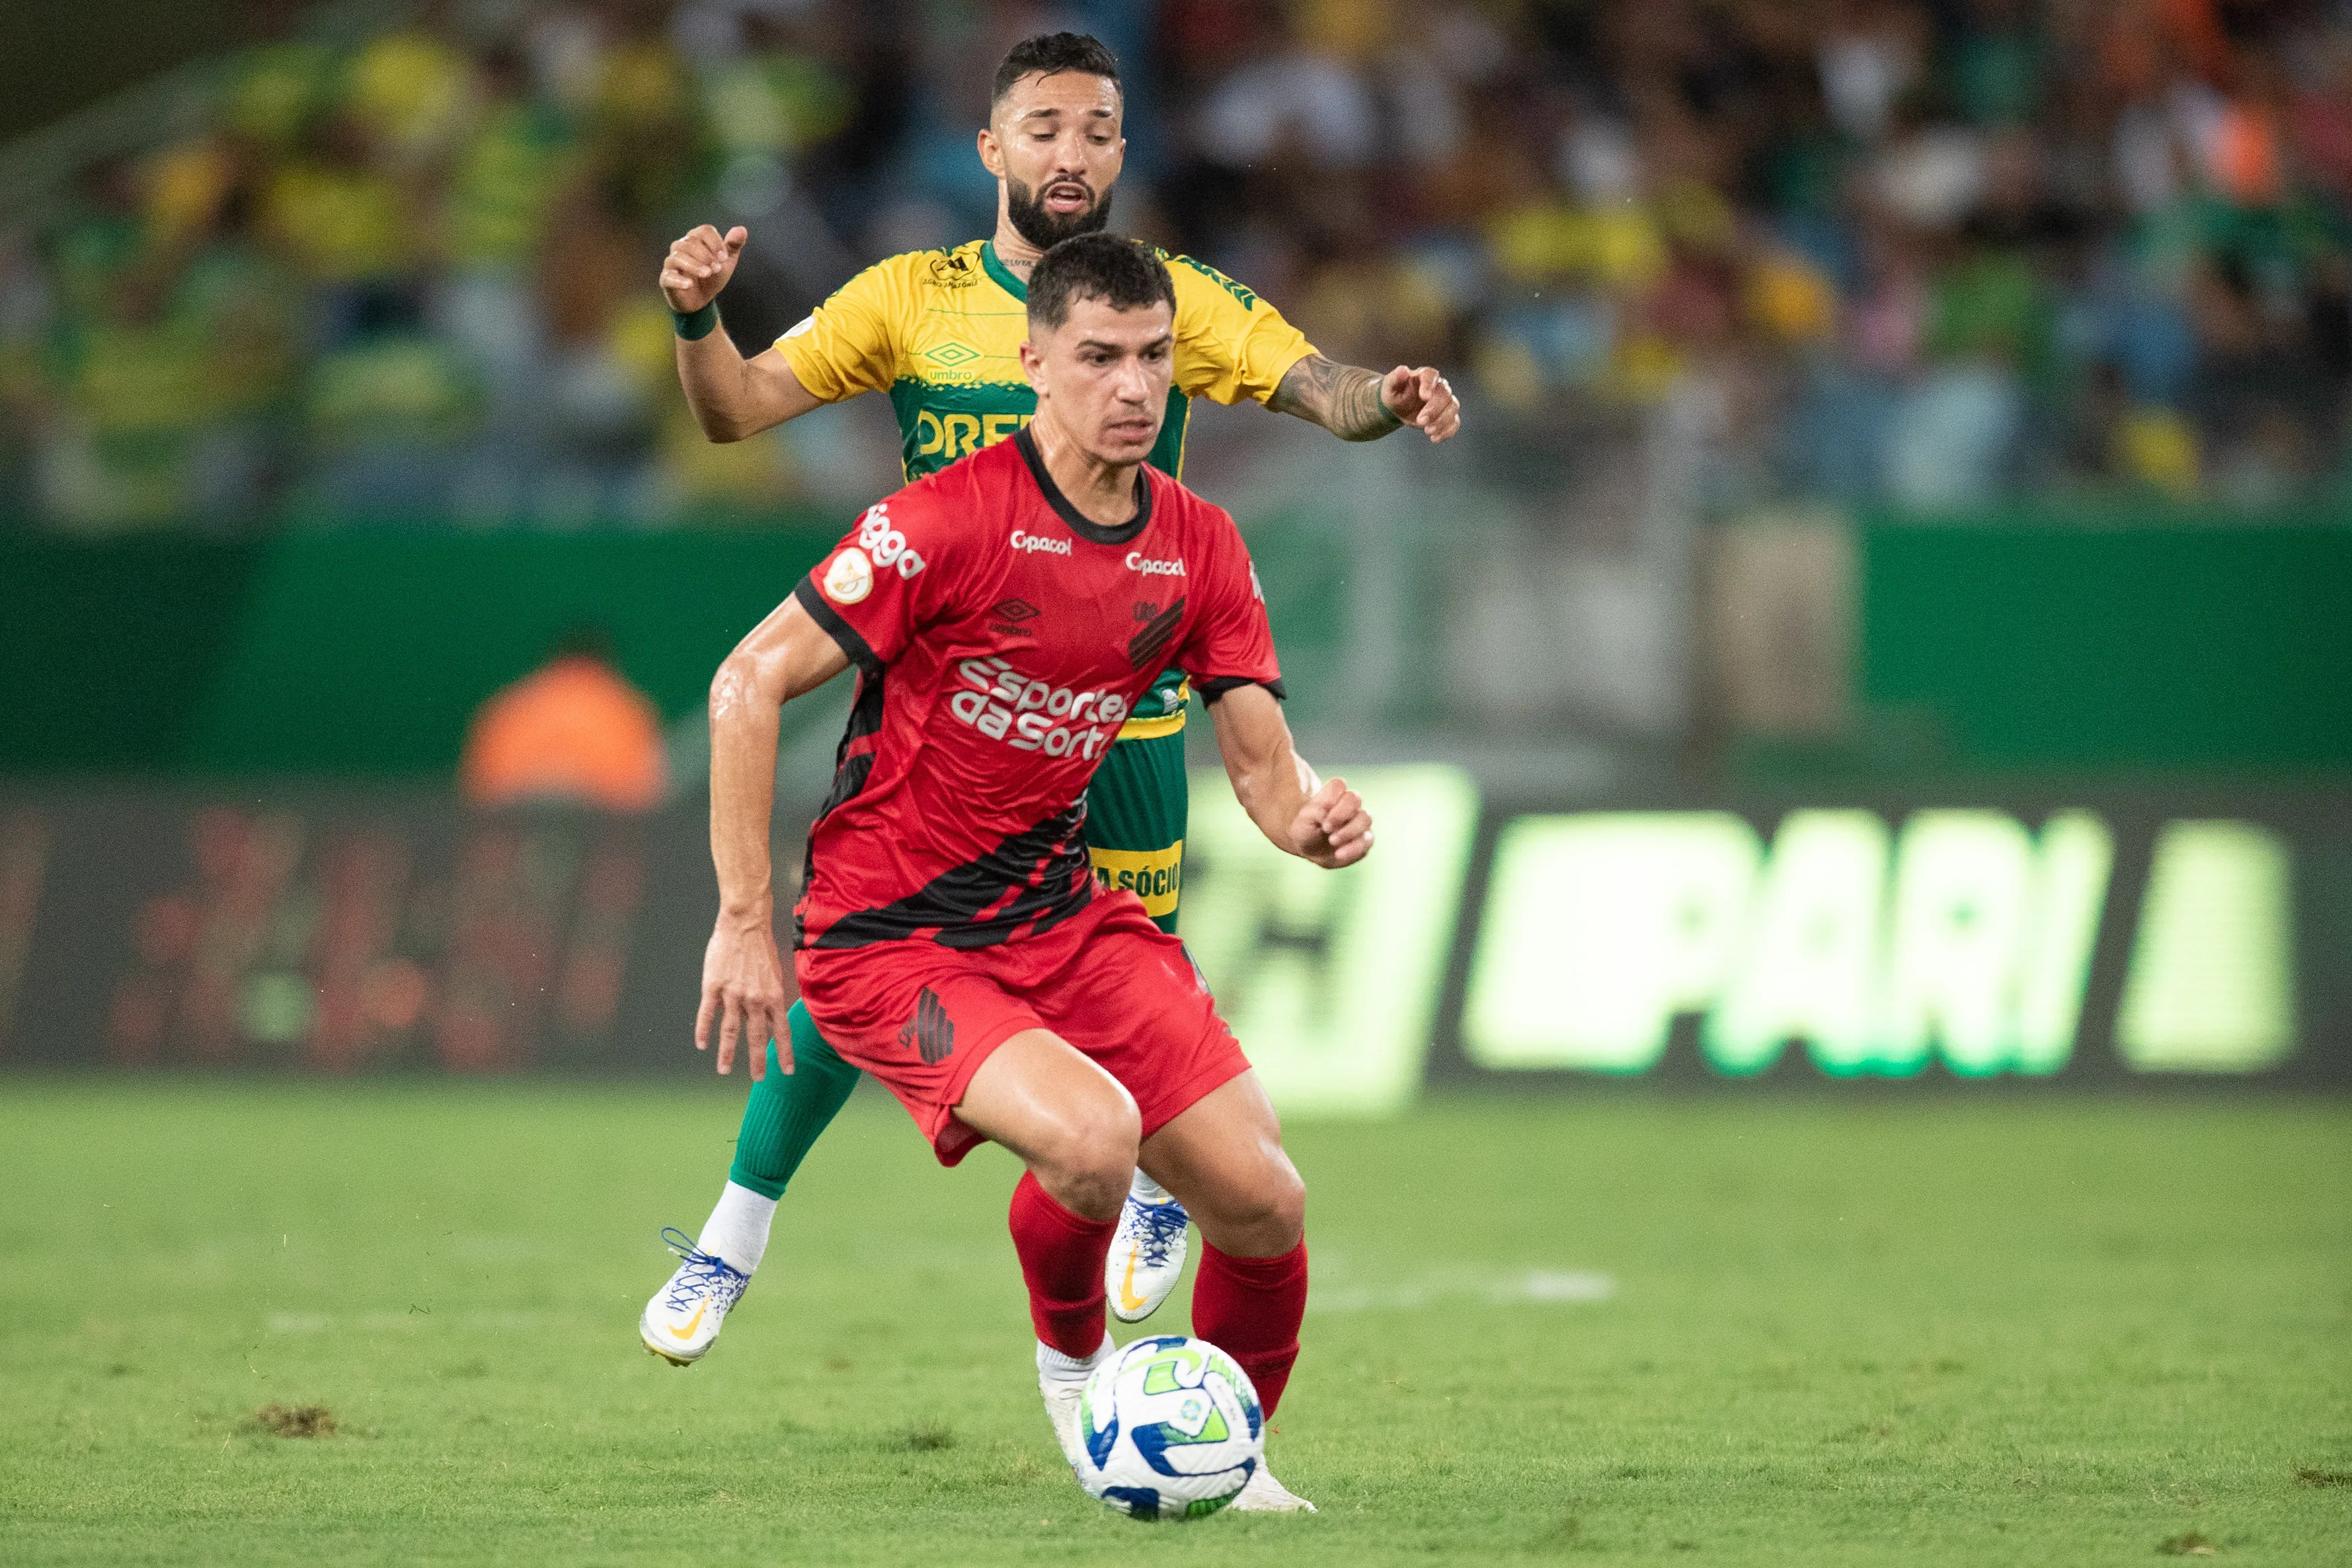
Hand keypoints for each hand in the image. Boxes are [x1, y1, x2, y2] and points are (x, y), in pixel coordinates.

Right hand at [661, 224, 746, 312]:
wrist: (702, 299)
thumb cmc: (713, 275)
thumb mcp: (727, 261)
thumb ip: (734, 245)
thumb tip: (742, 230)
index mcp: (696, 239)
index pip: (704, 231)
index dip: (715, 243)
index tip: (724, 257)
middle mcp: (681, 246)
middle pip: (690, 243)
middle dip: (706, 255)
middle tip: (717, 268)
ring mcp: (672, 262)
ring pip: (678, 257)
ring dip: (694, 265)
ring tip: (707, 274)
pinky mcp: (666, 279)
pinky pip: (668, 276)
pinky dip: (679, 280)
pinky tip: (689, 285)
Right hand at [694, 909, 792, 1079]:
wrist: (744, 923)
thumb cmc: (761, 948)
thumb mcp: (775, 974)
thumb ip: (771, 999)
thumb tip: (768, 1021)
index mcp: (774, 996)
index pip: (782, 1031)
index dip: (785, 1053)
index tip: (787, 1072)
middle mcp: (755, 999)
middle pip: (756, 1037)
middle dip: (757, 1061)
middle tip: (758, 1079)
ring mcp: (733, 994)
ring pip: (730, 1031)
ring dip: (727, 1053)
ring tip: (724, 1070)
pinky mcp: (713, 986)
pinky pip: (707, 1014)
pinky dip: (704, 1030)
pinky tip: (702, 1044)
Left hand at [1289, 777, 1372, 868]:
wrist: (1310, 849)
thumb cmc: (1306, 829)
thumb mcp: (1303, 820)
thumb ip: (1316, 811)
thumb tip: (1327, 813)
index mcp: (1334, 795)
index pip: (1339, 785)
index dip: (1331, 799)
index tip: (1320, 815)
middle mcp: (1350, 805)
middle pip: (1354, 798)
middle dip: (1341, 814)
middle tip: (1326, 828)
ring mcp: (1360, 821)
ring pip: (1365, 819)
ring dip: (1349, 831)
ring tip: (1332, 841)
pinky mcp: (1365, 839)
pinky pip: (1367, 841)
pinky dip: (1353, 848)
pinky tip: (1339, 854)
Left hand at [1379, 365, 1460, 442]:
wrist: (1398, 407)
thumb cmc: (1394, 393)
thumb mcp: (1390, 386)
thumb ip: (1395, 378)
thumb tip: (1403, 370)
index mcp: (1424, 375)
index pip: (1431, 375)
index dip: (1429, 385)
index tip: (1424, 396)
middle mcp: (1438, 386)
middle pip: (1444, 394)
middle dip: (1434, 409)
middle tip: (1420, 421)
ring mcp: (1445, 401)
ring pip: (1452, 408)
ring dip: (1442, 421)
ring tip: (1427, 431)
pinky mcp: (1447, 415)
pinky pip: (1454, 422)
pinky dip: (1447, 431)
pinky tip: (1434, 438)